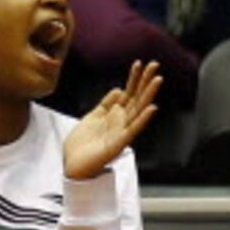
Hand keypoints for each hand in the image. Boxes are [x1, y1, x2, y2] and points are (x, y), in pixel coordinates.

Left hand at [62, 62, 163, 181]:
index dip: (133, 79)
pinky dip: (142, 119)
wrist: (72, 166)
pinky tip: (151, 108)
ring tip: (157, 80)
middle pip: (136, 98)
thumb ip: (106, 104)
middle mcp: (120, 122)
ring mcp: (121, 132)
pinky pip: (133, 129)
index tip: (139, 64)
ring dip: (148, 95)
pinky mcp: (118, 143)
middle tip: (155, 65)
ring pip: (138, 110)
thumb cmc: (81, 146)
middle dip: (145, 81)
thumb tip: (119, 89)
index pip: (128, 93)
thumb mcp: (92, 117)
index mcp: (114, 116)